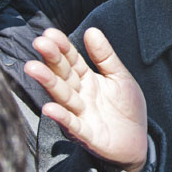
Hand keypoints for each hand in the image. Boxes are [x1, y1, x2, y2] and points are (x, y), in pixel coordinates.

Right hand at [25, 27, 148, 171]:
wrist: (137, 141)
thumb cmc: (126, 108)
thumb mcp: (119, 76)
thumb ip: (105, 56)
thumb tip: (91, 30)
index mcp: (87, 80)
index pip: (71, 60)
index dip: (62, 47)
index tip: (49, 33)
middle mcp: (79, 95)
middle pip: (63, 75)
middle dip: (51, 59)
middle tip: (39, 42)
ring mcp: (81, 115)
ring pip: (63, 96)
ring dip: (48, 83)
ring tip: (33, 68)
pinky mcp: (87, 135)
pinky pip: (73, 125)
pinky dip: (61, 117)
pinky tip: (49, 108)